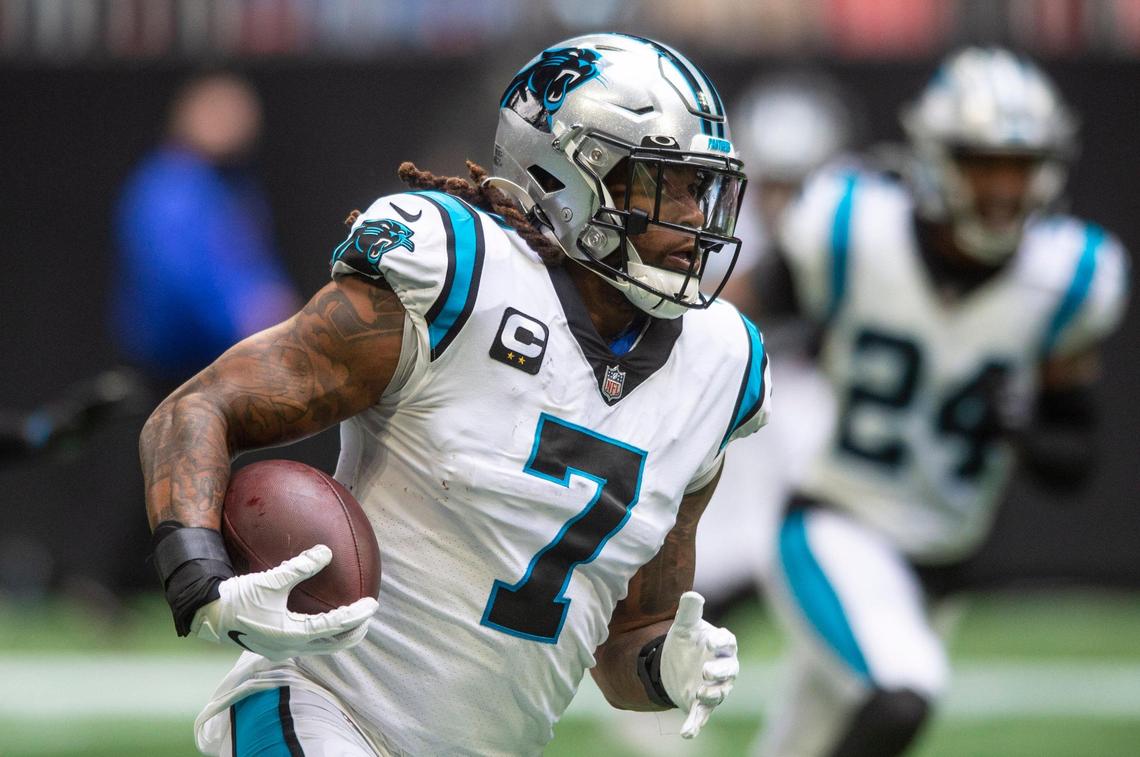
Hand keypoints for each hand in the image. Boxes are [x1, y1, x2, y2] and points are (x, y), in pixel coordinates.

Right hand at [191, 544, 377, 661]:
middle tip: (368, 616)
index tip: (372, 605)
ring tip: (352, 620)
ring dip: (339, 635)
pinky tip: (320, 617)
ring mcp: (280, 649)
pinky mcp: (273, 645)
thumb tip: (326, 551)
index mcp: (292, 636)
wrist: (204, 614)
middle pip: (333, 645)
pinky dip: (321, 632)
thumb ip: (299, 566)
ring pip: (320, 646)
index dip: (356, 616)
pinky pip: (306, 641)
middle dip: (354, 632)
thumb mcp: (269, 580)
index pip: (334, 627)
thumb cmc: (236, 597)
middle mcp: (289, 648)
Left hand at [660, 591, 738, 738]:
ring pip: (719, 693)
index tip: (711, 641)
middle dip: (719, 672)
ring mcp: (715, 688)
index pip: (728, 642)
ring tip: (700, 693)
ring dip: (711, 695)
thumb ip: (688, 611)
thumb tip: (691, 593)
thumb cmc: (687, 641)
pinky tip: (687, 733)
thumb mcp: (684, 626)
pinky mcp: (701, 705)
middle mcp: (724, 668)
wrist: (673, 664)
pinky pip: (702, 715)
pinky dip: (695, 725)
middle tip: (706, 671)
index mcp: (722, 645)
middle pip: (729, 671)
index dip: (721, 642)